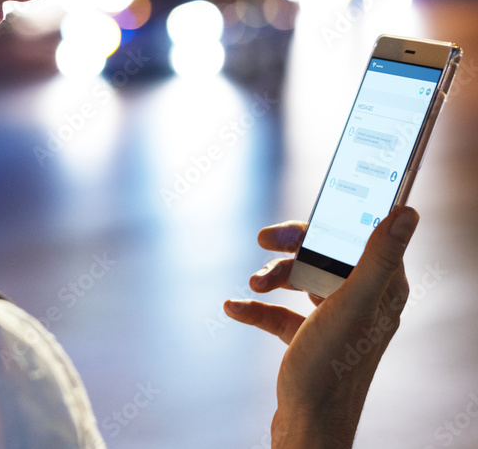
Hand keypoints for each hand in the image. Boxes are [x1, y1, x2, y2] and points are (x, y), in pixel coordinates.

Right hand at [224, 207, 418, 448]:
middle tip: (264, 238)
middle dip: (291, 248)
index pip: (357, 236)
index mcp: (382, 289)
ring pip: (300, 281)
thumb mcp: (351, 305)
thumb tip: (406, 212)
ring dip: (271, 277)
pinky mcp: (311, 341)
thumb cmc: (330, 369)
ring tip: (250, 284)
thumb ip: (377, 257)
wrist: (307, 427)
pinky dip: (257, 307)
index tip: (299, 218)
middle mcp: (363, 303)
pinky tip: (233, 307)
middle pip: (324, 255)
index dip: (326, 222)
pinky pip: (281, 313)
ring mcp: (336, 323)